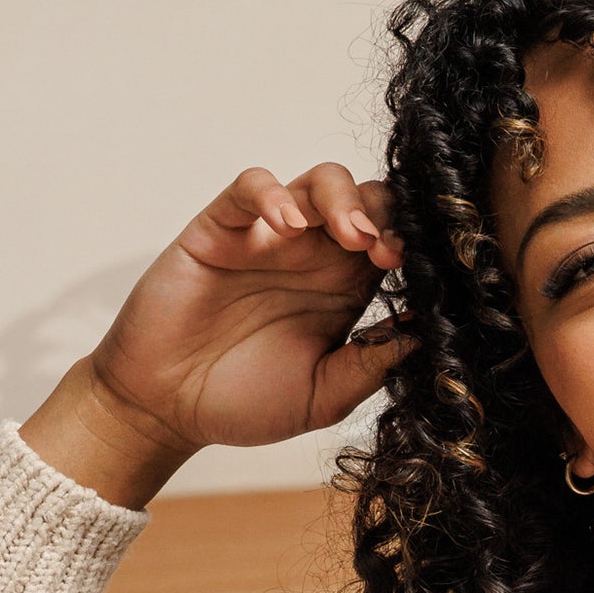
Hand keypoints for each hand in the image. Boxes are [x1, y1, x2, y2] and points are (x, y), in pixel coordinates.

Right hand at [24, 162, 412, 505]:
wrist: (167, 409)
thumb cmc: (243, 403)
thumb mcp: (323, 397)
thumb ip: (370, 366)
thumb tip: (426, 337)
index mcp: (345, 291)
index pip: (393, 243)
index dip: (411, 247)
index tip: (416, 273)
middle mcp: (313, 256)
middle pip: (367, 201)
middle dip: (387, 215)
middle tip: (387, 252)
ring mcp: (268, 238)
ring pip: (318, 182)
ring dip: (344, 199)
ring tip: (351, 236)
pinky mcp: (221, 229)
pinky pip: (249, 188)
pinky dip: (273, 194)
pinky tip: (286, 225)